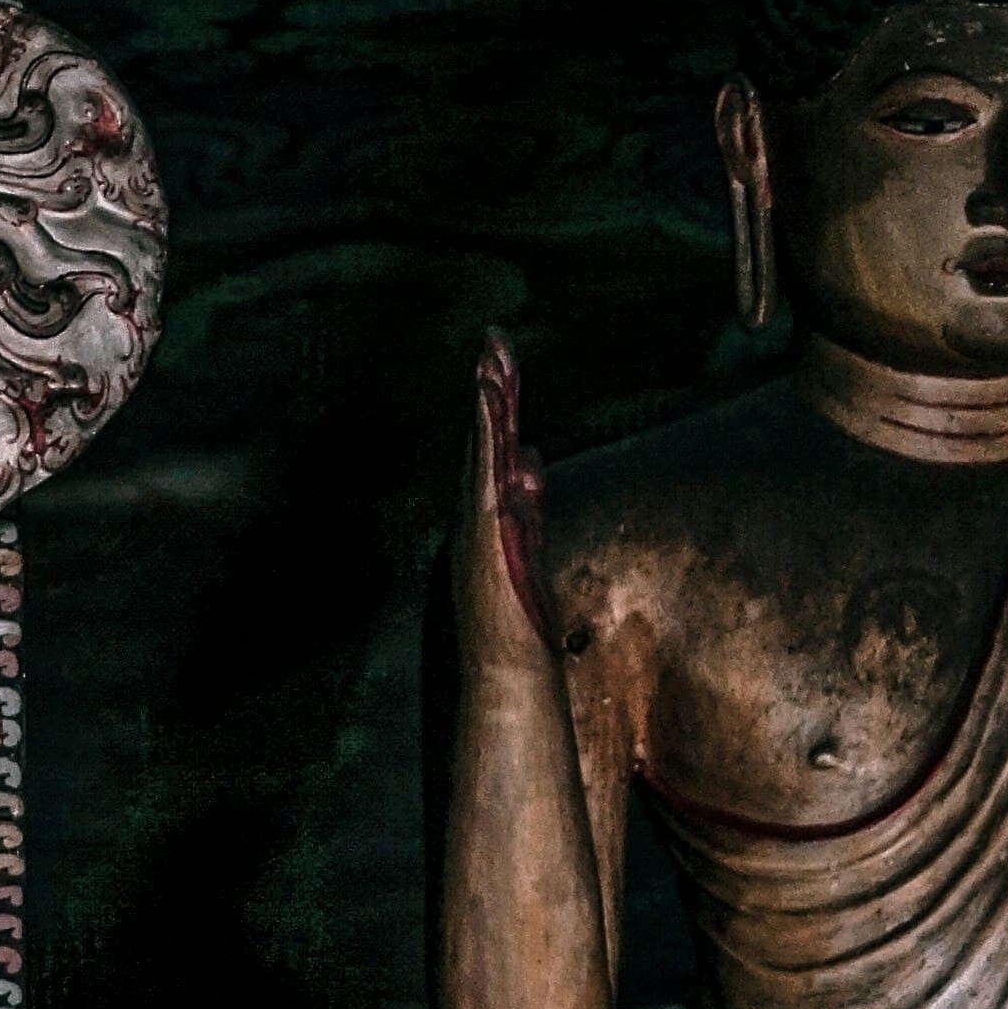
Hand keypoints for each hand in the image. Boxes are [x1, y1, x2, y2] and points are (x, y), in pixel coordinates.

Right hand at [459, 331, 552, 651]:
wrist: (506, 666)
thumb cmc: (518, 623)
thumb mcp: (530, 550)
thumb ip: (529, 506)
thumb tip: (531, 461)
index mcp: (489, 516)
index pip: (493, 452)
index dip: (497, 410)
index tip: (500, 370)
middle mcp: (476, 510)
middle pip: (485, 438)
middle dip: (491, 388)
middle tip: (494, 342)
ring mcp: (477, 516)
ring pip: (482, 444)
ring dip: (489, 397)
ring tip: (492, 354)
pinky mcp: (485, 522)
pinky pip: (486, 463)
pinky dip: (487, 427)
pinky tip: (490, 397)